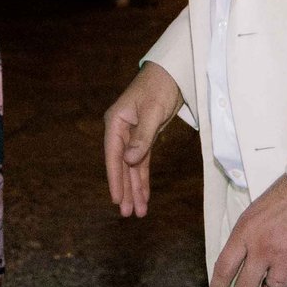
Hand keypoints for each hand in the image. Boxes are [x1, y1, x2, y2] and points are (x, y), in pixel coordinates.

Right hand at [105, 61, 183, 216]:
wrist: (172, 73)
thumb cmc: (160, 87)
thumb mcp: (152, 111)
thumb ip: (142, 137)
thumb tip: (129, 161)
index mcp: (116, 122)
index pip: (113, 156)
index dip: (115, 179)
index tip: (117, 199)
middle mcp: (120, 131)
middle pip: (121, 166)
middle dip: (126, 190)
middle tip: (129, 214)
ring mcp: (131, 135)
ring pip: (132, 167)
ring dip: (135, 188)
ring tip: (138, 211)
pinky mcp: (144, 137)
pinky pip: (142, 162)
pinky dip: (143, 178)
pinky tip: (144, 194)